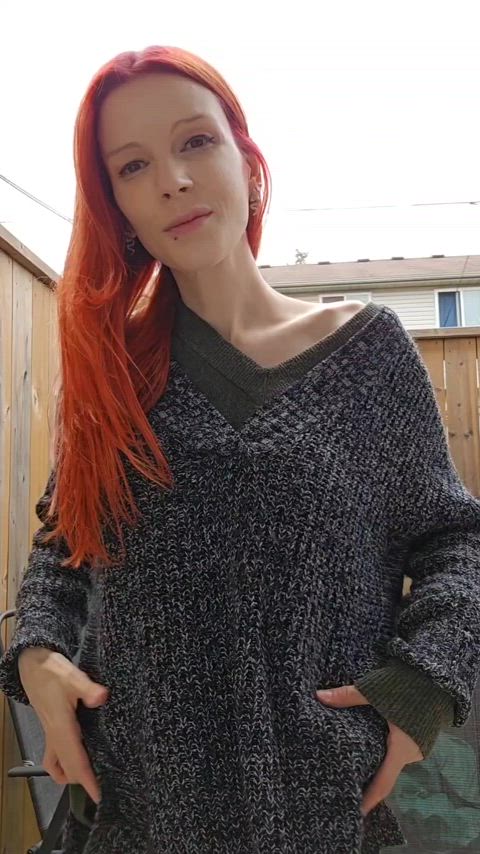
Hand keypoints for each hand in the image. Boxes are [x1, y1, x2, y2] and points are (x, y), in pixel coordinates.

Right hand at [18, 647, 109, 803]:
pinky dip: (65, 764)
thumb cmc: (52, 672)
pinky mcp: (50, 730)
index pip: (76, 761)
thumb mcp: (73, 677)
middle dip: (83, 781)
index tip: (97, 795)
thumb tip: (102, 697)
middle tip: (102, 786)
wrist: (33, 666)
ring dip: (72, 774)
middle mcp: (55, 736)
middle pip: (68, 769)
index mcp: (62, 728)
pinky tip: (77, 758)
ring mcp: (51, 735)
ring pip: (58, 766)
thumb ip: (88, 689)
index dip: (86, 780)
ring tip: (90, 777)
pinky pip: (55, 756)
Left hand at [315, 684, 422, 816]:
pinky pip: (398, 750)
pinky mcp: (418, 736)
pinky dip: (384, 751)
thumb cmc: (407, 685)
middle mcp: (411, 753)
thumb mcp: (373, 689)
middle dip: (368, 780)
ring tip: (354, 766)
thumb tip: (319, 696)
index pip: (383, 783)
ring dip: (376, 763)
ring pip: (392, 760)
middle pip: (387, 773)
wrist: (436, 676)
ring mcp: (417, 746)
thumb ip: (347, 696)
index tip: (356, 811)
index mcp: (401, 749)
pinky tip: (370, 746)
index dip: (369, 799)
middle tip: (347, 785)